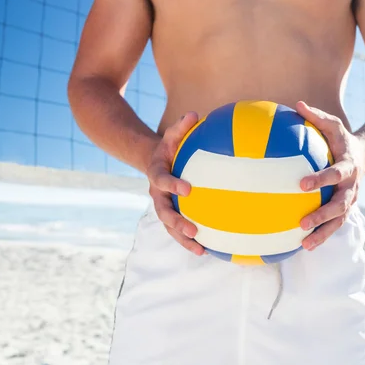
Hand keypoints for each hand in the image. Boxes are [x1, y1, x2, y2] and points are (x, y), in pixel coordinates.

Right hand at [146, 112, 204, 254]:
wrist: (154, 162)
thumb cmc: (169, 147)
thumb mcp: (172, 135)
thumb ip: (181, 126)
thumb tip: (194, 114)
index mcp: (156, 174)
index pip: (161, 180)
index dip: (172, 185)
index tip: (187, 189)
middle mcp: (157, 194)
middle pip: (163, 212)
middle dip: (177, 223)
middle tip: (193, 229)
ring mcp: (163, 206)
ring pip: (170, 227)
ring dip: (184, 239)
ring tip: (201, 250)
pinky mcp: (172, 214)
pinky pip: (180, 230)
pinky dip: (192, 240)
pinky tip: (210, 249)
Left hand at [296, 101, 364, 249]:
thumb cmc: (342, 139)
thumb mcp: (333, 125)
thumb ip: (316, 117)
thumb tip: (297, 104)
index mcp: (348, 166)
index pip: (335, 174)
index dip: (321, 179)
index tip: (302, 184)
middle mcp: (352, 187)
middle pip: (340, 205)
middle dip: (322, 215)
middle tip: (302, 223)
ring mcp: (351, 200)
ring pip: (339, 221)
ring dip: (323, 233)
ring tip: (304, 245)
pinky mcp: (346, 209)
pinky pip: (334, 225)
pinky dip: (322, 236)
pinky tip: (303, 246)